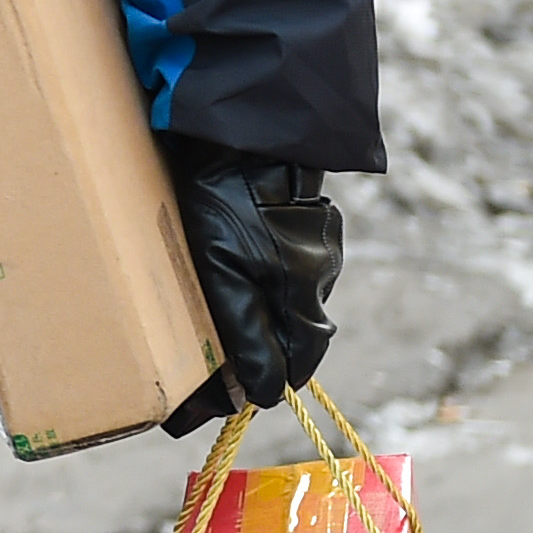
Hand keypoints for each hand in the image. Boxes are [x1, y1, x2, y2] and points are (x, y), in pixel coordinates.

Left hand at [163, 145, 340, 432]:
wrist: (240, 133)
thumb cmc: (225, 203)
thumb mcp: (222, 274)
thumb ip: (246, 334)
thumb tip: (263, 394)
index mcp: (303, 295)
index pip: (293, 367)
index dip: (258, 387)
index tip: (219, 400)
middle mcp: (320, 276)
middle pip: (293, 337)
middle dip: (258, 355)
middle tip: (211, 369)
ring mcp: (320, 247)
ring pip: (289, 302)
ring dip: (259, 317)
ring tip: (214, 316)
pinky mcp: (311, 224)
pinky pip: (289, 268)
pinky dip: (263, 280)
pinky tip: (235, 269)